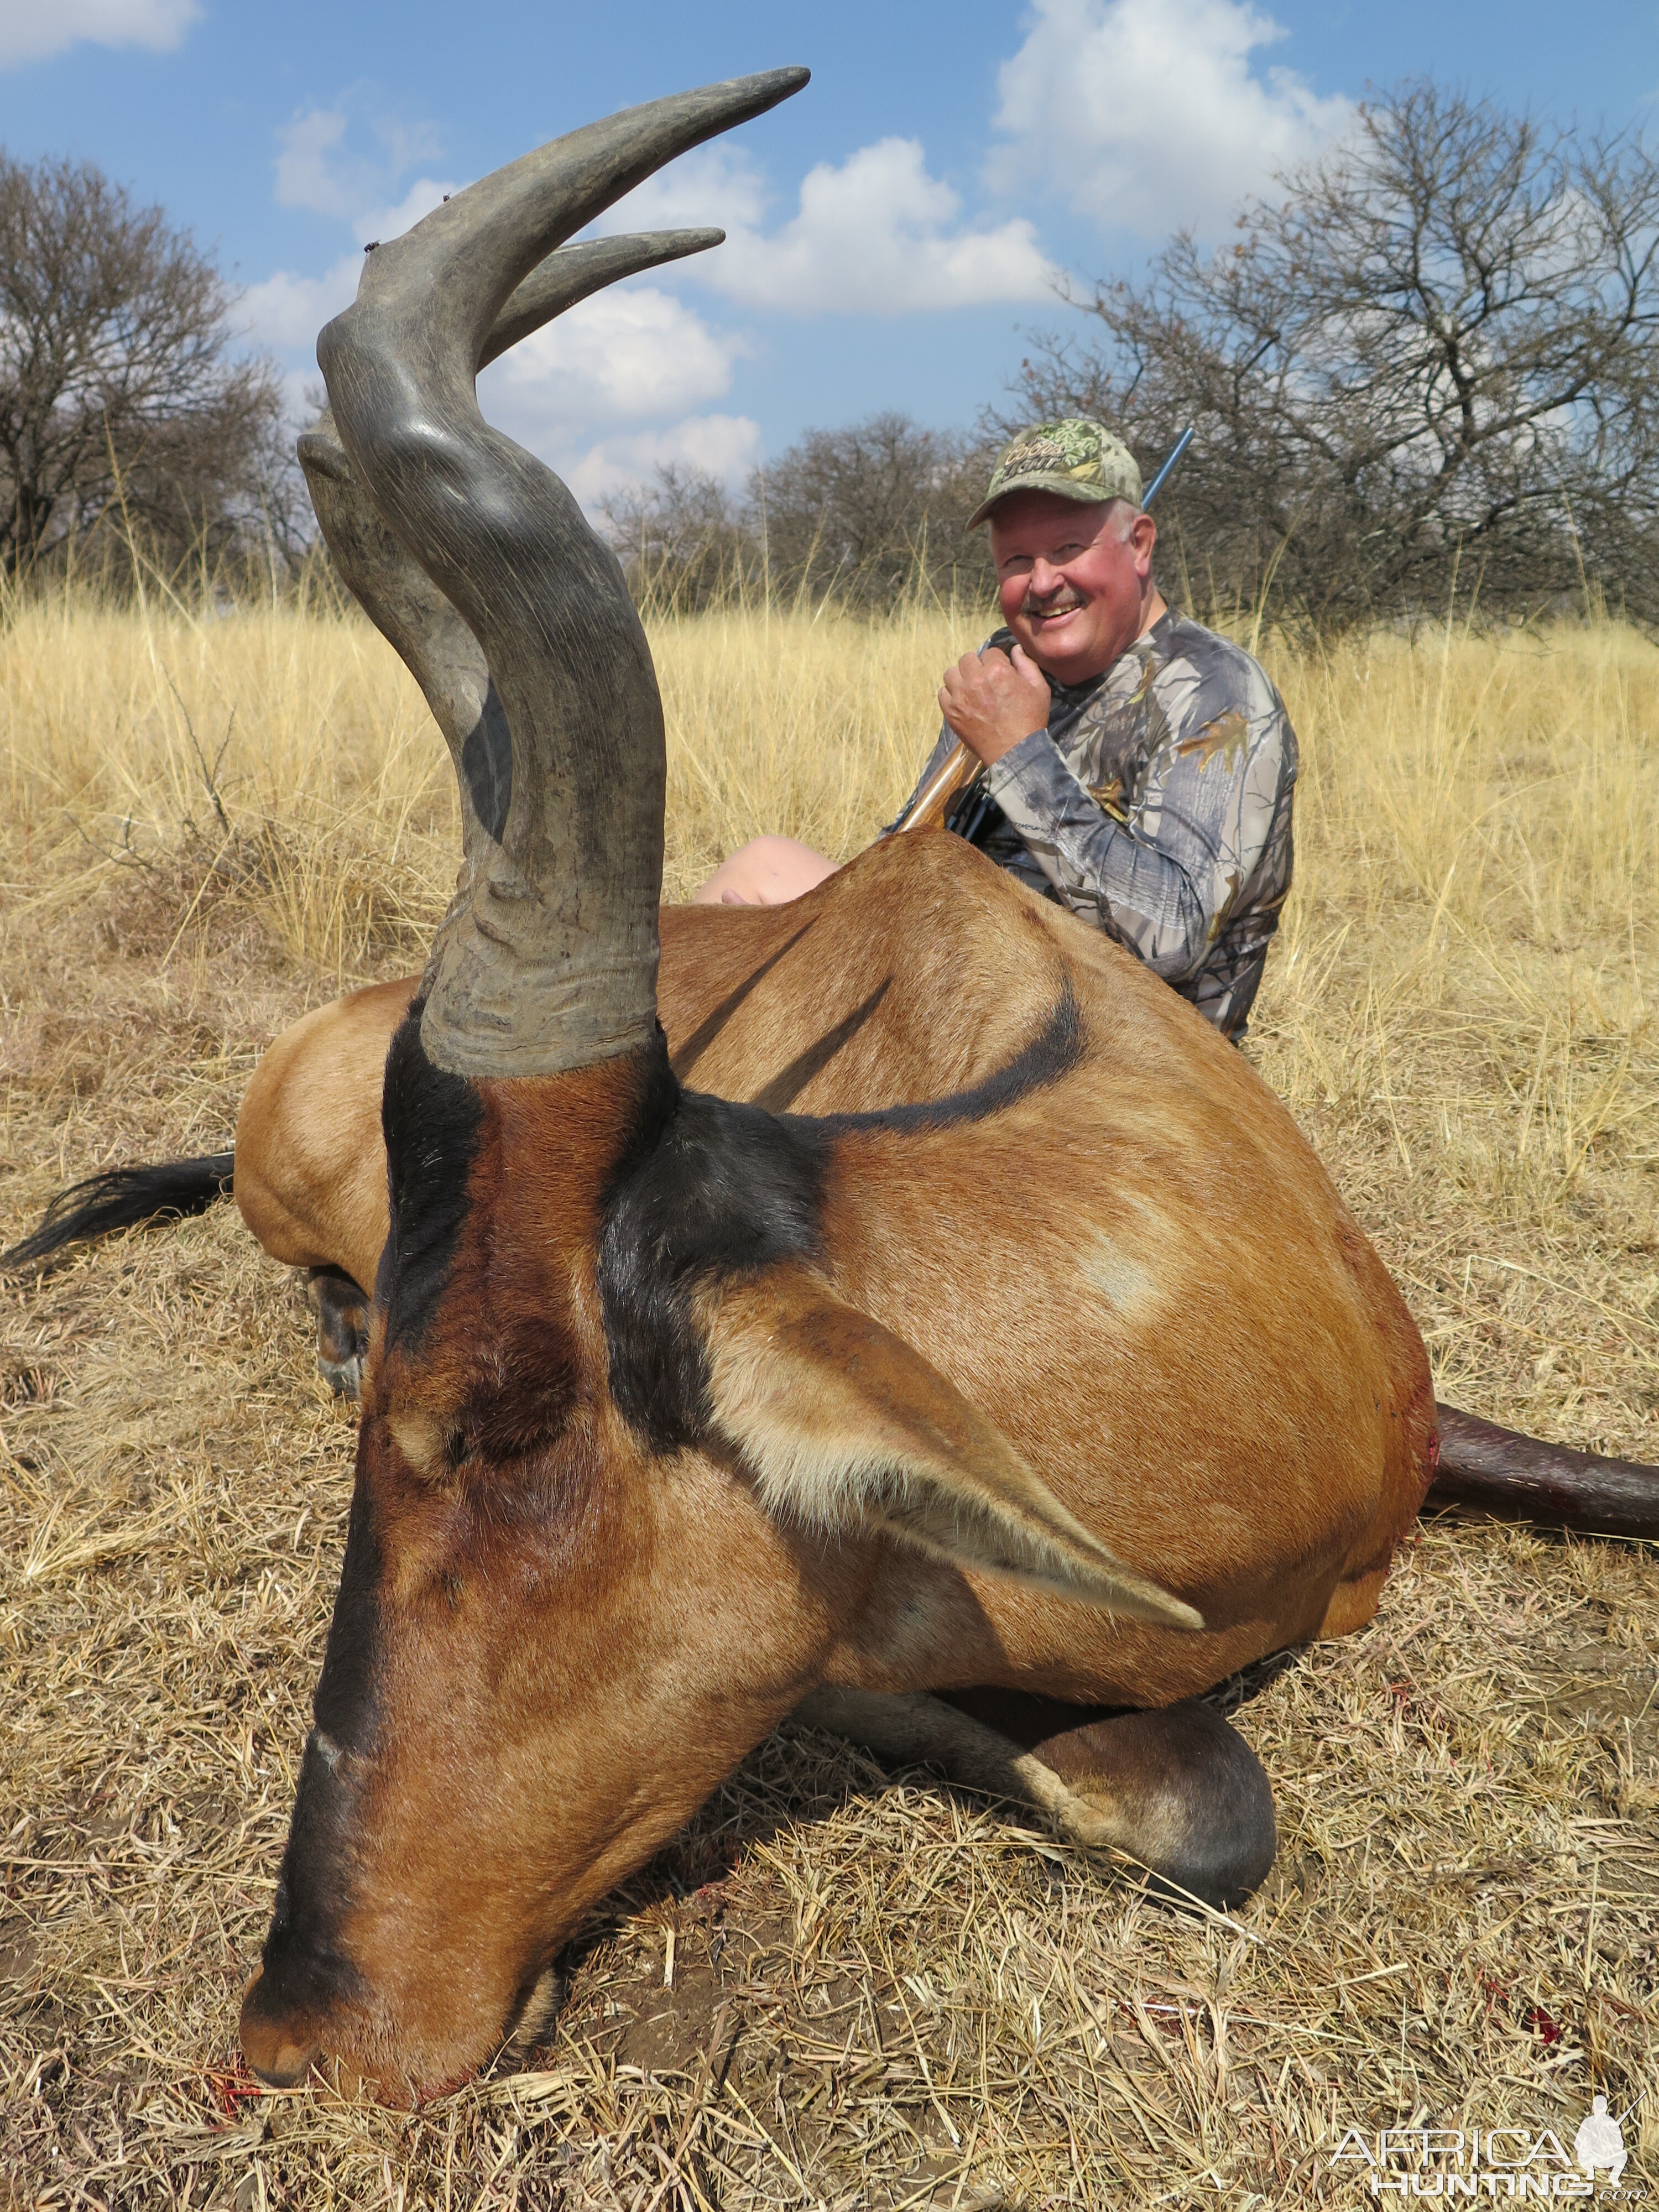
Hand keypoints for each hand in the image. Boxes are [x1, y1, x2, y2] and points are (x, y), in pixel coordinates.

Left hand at [938, 644, 1049, 766]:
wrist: (1015, 751)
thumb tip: (1015, 649)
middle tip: (985, 680)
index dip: (997, 662)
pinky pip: (942, 693)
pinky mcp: (951, 712)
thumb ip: (1026, 664)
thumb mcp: (1039, 688)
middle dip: (977, 666)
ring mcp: (960, 696)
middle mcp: (975, 680)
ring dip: (961, 677)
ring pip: (951, 673)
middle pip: (967, 659)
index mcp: (997, 670)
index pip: (990, 652)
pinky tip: (962, 701)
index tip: (1000, 673)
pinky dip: (950, 694)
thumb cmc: (1030, 720)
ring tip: (971, 689)